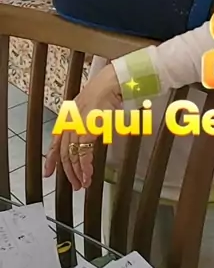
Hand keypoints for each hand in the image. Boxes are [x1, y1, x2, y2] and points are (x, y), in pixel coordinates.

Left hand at [44, 63, 121, 190]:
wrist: (110, 83)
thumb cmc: (105, 92)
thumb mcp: (89, 108)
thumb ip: (85, 123)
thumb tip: (89, 138)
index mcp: (68, 117)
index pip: (56, 142)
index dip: (51, 159)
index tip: (48, 172)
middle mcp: (69, 123)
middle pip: (63, 153)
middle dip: (68, 171)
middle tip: (74, 184)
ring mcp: (76, 126)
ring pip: (72, 156)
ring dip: (77, 172)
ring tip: (83, 183)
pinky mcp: (86, 130)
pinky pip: (83, 154)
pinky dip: (86, 167)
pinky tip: (88, 175)